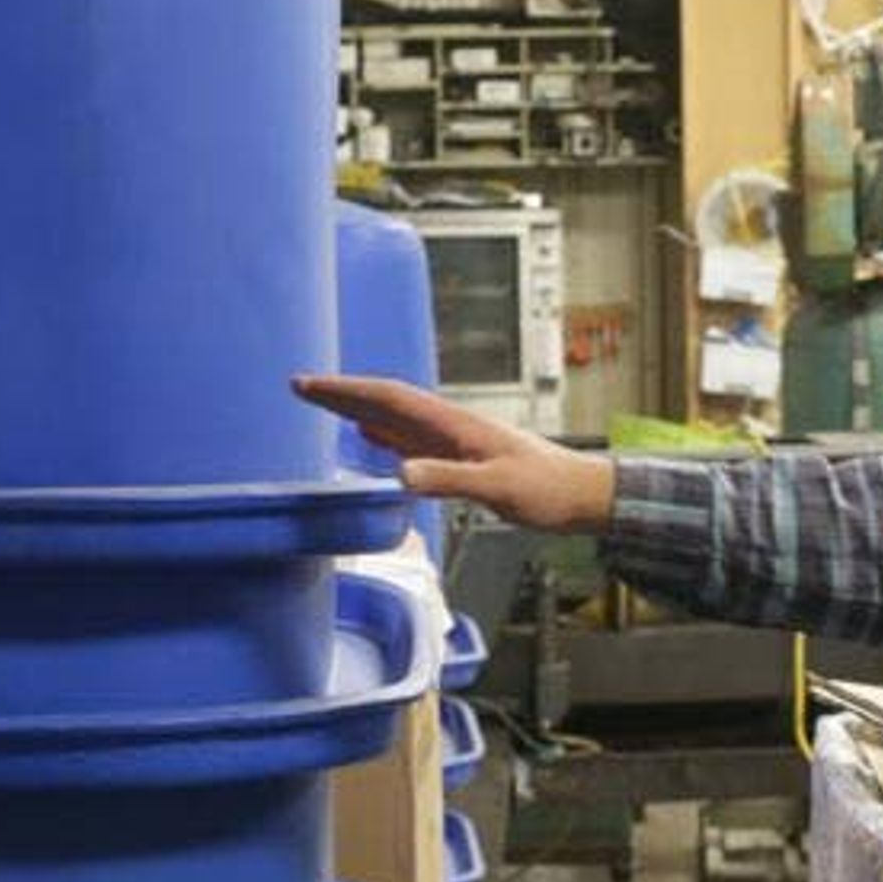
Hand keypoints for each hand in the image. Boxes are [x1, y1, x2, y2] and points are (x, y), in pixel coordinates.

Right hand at [294, 373, 617, 532]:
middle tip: (299, 386)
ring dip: (356, 408)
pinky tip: (370, 436)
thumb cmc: (549, 491)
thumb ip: (450, 480)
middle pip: (385, 401)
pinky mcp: (460, 458)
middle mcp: (449, 426)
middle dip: (341, 392)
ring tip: (322, 404)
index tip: (309, 385)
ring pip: (394, 418)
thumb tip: (401, 473)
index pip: (390, 399)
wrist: (583, 495)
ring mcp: (453, 441)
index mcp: (454, 425)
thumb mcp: (498, 488)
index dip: (347, 391)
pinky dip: (382, 433)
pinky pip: (409, 439)